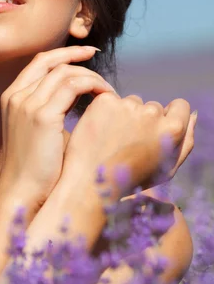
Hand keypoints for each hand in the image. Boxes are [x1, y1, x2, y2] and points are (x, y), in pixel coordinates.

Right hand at [0, 46, 116, 207]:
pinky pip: (74, 86)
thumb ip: (55, 112)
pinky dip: (93, 86)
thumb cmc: (36, 168)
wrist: (21, 191)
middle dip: (76, 53)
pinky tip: (106, 97)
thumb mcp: (42, 132)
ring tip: (108, 90)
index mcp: (12, 98)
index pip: (39, 63)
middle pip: (50, 61)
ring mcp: (27, 104)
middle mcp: (16, 96)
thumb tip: (81, 102)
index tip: (84, 54)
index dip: (63, 54)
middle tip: (97, 54)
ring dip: (91, 77)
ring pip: (65, 72)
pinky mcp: (42, 116)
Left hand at [60, 93, 195, 199]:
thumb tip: (192, 115)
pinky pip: (110, 100)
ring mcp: (127, 105)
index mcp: (173, 129)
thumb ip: (186, 141)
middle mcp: (152, 112)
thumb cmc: (130, 180)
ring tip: (112, 140)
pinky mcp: (105, 101)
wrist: (91, 183)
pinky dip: (105, 112)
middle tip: (128, 144)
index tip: (154, 129)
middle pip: (153, 106)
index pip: (180, 106)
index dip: (169, 117)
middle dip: (144, 120)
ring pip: (131, 103)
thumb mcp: (167, 168)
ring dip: (124, 115)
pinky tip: (100, 131)